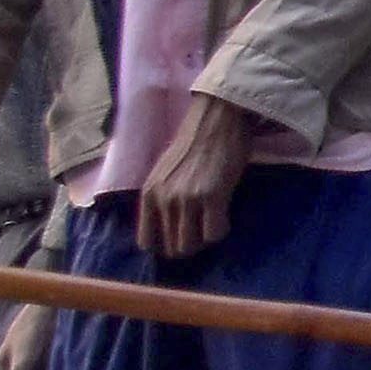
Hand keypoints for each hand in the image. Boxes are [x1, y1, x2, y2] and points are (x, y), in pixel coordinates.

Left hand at [136, 96, 257, 262]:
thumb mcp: (165, 174)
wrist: (216, 120)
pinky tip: (224, 215)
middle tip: (201, 232)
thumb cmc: (195, 144)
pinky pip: (214, 234)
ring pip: (191, 245)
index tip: (179, 238)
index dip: (164, 246)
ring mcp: (186, 199)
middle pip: (172, 248)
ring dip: (204, 241)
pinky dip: (221, 231)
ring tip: (213, 223)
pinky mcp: (212, 197)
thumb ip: (162, 197)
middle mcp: (163, 199)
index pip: (146, 242)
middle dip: (188, 246)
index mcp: (148, 194)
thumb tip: (169, 226)